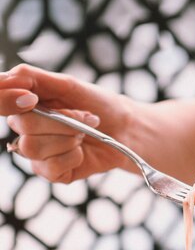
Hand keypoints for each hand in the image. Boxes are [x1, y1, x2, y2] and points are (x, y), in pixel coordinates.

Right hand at [0, 64, 135, 181]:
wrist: (126, 131)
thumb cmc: (99, 105)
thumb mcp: (68, 84)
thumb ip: (34, 78)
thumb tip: (9, 76)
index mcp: (25, 104)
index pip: (1, 102)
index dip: (7, 100)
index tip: (32, 98)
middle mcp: (26, 130)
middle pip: (22, 126)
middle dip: (59, 120)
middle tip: (83, 118)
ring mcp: (38, 154)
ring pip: (34, 148)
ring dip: (66, 138)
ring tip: (83, 134)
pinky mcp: (52, 173)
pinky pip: (50, 167)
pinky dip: (72, 157)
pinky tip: (82, 152)